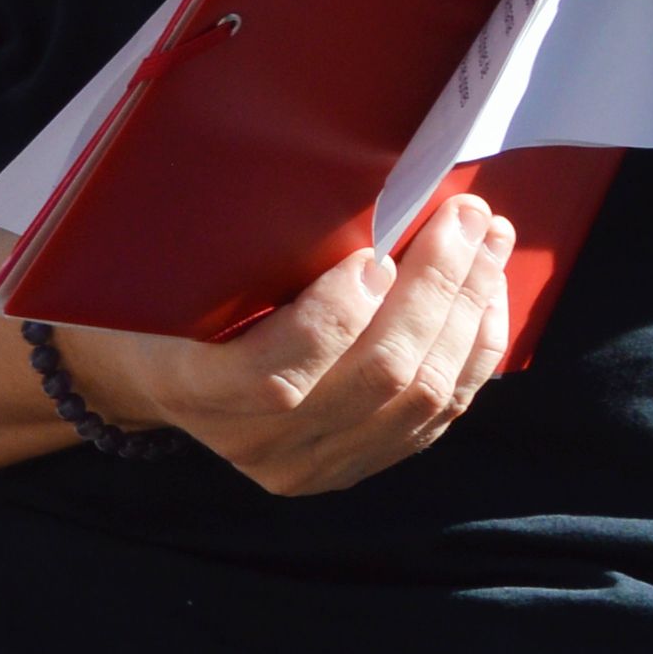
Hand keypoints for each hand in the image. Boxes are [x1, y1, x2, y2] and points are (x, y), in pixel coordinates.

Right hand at [67, 185, 517, 495]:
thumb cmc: (172, 292)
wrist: (164, 368)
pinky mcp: (358, 464)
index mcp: (195, 390)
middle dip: (436, 290)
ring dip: (468, 310)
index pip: (276, 377)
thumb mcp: (180, 265)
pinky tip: (486, 294)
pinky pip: (440, 413)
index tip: (374, 251)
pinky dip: (474, 349)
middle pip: (376, 378)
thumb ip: (246, 247)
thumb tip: (354, 188)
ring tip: (488, 240)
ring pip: (422, 397)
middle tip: (463, 215)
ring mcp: (314, 464)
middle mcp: (258, 445)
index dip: (337, 318)